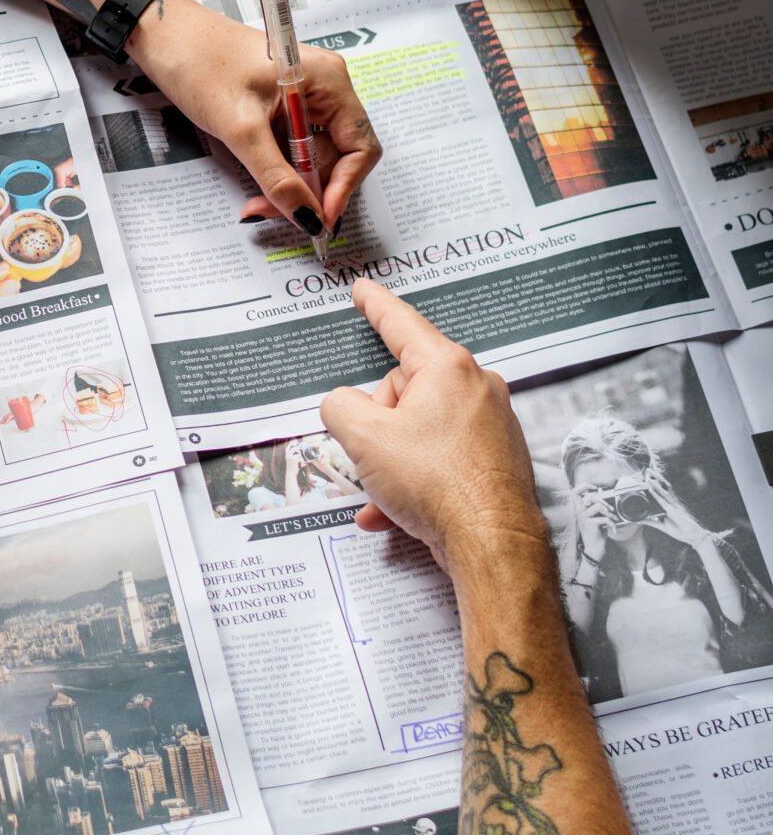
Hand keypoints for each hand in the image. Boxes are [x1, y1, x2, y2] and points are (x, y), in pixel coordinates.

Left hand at [129, 0, 380, 234]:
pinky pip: (292, 150)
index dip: (344, 186)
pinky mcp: (281, 108)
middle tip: (271, 212)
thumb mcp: (240, 127)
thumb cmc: (201, 64)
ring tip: (255, 204)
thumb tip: (308, 218)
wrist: (164, 39)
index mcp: (329, 80)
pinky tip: (257, 187)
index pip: (360, 146)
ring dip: (290, 187)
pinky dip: (278, 173)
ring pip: (313, 159)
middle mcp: (324, 89)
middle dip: (309, 192)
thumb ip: (276, 176)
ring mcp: (303, 98)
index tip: (318, 218)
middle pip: (336, 158)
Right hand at [320, 282, 547, 578]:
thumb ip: (339, 408)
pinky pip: (441, 457)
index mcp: (446, 368)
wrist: (491, 542)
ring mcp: (489, 424)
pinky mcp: (495, 458)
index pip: (401, 324)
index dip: (375, 306)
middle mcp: (475, 388)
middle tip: (374, 453)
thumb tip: (343, 406)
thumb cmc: (439, 485)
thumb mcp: (364, 439)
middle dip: (379, 421)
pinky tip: (395, 513)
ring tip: (385, 492)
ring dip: (392, 460)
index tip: (363, 291)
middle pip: (404, 388)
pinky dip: (415, 481)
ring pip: (419, 429)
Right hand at [572, 491, 610, 566]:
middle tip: (611, 510)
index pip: (575, 492)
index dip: (584, 486)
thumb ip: (596, 505)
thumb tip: (600, 491)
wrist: (595, 549)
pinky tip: (613, 530)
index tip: (595, 488)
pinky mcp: (590, 524)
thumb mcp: (596, 517)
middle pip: (590, 497)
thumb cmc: (596, 532)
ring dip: (610, 514)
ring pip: (599, 506)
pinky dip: (612, 524)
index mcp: (579, 509)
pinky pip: (605, 518)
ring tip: (613, 520)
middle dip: (604, 501)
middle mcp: (578, 512)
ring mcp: (583, 517)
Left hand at [644, 478, 712, 546]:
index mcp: (671, 505)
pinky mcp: (674, 511)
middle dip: (656, 478)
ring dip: (655, 483)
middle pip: (664, 487)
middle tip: (648, 470)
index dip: (657, 483)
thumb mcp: (662, 526)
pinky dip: (656, 494)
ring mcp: (674, 506)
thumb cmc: (681, 531)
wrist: (694, 537)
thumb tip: (639, 519)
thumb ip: (651, 522)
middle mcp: (673, 503)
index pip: (664, 491)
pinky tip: (650, 488)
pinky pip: (663, 500)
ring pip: (663, 491)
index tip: (649, 476)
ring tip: (648, 475)